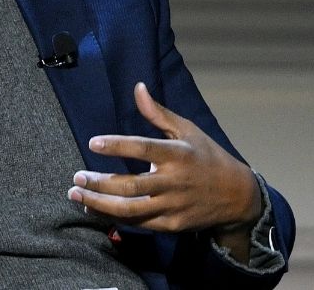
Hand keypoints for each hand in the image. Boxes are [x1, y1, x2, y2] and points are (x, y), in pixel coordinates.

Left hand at [67, 82, 260, 250]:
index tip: (93, 142)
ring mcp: (172, 206)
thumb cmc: (208, 157)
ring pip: (131, 209)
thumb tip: (138, 88)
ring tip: (78, 195)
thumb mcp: (188, 130)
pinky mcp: (171, 225)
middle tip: (77, 177)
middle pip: (131, 185)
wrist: (237, 196)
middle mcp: (174, 182)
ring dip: (101, 204)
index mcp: (178, 154)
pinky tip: (96, 209)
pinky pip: (139, 223)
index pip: (143, 148)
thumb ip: (158, 113)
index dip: (117, 145)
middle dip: (100, 183)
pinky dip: (115, 217)